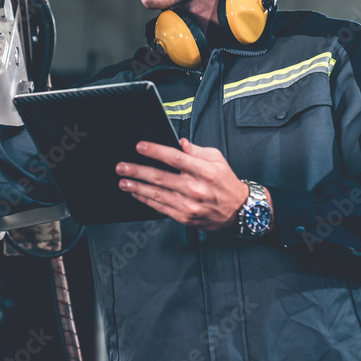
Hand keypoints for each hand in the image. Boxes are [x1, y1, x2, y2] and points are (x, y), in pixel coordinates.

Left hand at [116, 138, 267, 231]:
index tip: (140, 147)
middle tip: (121, 167)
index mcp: (204, 171)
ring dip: (137, 187)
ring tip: (123, 181)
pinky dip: (146, 200)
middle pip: (160, 177)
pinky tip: (136, 193)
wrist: (239, 210)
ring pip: (157, 194)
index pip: (175, 158)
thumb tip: (180, 143)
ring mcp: (189, 204)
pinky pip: (161, 207)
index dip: (155, 151)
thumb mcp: (217, 159)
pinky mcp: (185, 217)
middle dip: (137, 171)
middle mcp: (195, 188)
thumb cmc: (226, 182)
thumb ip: (196, 151)